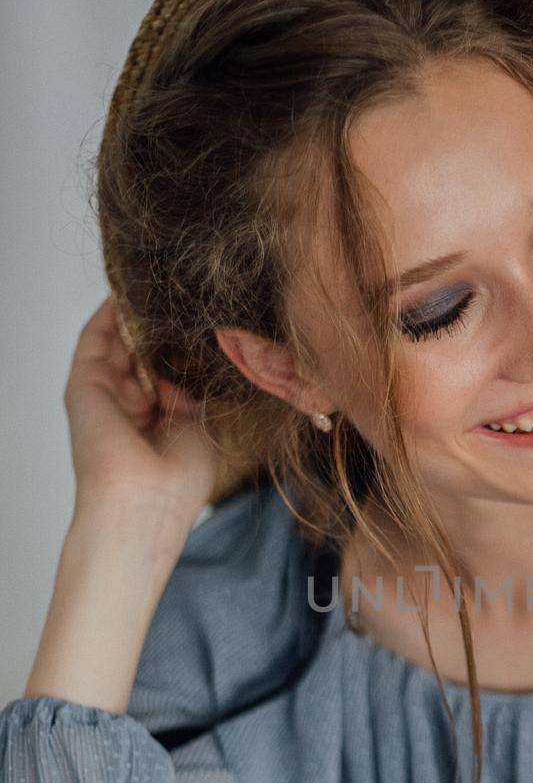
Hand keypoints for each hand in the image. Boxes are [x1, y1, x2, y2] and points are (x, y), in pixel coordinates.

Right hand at [64, 295, 219, 530]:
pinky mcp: (83, 384)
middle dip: (157, 326)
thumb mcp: (199, 425)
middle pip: (139, 355)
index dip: (176, 347)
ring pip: (116, 343)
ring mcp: (104, 396)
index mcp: (157, 423)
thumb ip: (188, 390)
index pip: (163, 374)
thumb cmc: (179, 478)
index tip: (197, 320)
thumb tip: (176, 364)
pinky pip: (95, 339)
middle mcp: (128, 408)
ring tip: (156, 281)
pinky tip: (128, 291)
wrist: (145, 500)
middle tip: (178, 292)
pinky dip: (110, 314)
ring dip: (134, 313)